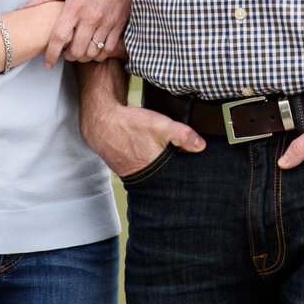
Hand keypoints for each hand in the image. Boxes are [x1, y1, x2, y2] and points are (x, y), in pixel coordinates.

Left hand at [24, 0, 131, 66]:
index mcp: (74, 7)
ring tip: (79, 52)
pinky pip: (108, 49)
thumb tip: (22, 9)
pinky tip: (94, 50)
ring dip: (84, 57)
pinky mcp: (119, 24)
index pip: (59, 37)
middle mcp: (90, 17)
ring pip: (93, 52)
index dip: (51, 54)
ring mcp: (106, 22)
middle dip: (68, 57)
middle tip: (66, 54)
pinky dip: (100, 54)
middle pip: (76, 50)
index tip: (47, 64)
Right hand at [80, 77, 203, 178]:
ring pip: (154, 176)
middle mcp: (144, 177)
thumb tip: (201, 146)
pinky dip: (149, 165)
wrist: (102, 122)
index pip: (176, 182)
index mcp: (156, 171)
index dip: (186, 178)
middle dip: (175, 175)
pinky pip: (143, 171)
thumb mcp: (161, 125)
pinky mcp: (126, 169)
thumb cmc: (130, 125)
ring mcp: (133, 175)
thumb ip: (182, 135)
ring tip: (166, 162)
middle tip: (185, 169)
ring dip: (162, 171)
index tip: (196, 176)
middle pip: (166, 180)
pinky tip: (150, 157)